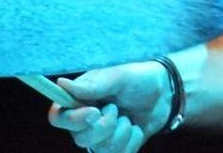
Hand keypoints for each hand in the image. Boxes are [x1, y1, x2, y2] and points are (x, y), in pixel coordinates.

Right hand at [47, 60, 169, 152]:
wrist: (164, 92)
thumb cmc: (139, 77)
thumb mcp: (120, 76)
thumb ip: (94, 84)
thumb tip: (62, 84)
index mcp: (79, 100)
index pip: (58, 117)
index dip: (72, 120)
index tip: (94, 113)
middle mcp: (84, 121)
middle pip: (80, 138)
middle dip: (105, 126)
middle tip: (117, 109)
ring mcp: (100, 137)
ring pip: (101, 149)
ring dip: (122, 132)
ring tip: (129, 117)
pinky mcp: (115, 148)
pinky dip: (132, 141)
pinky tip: (135, 128)